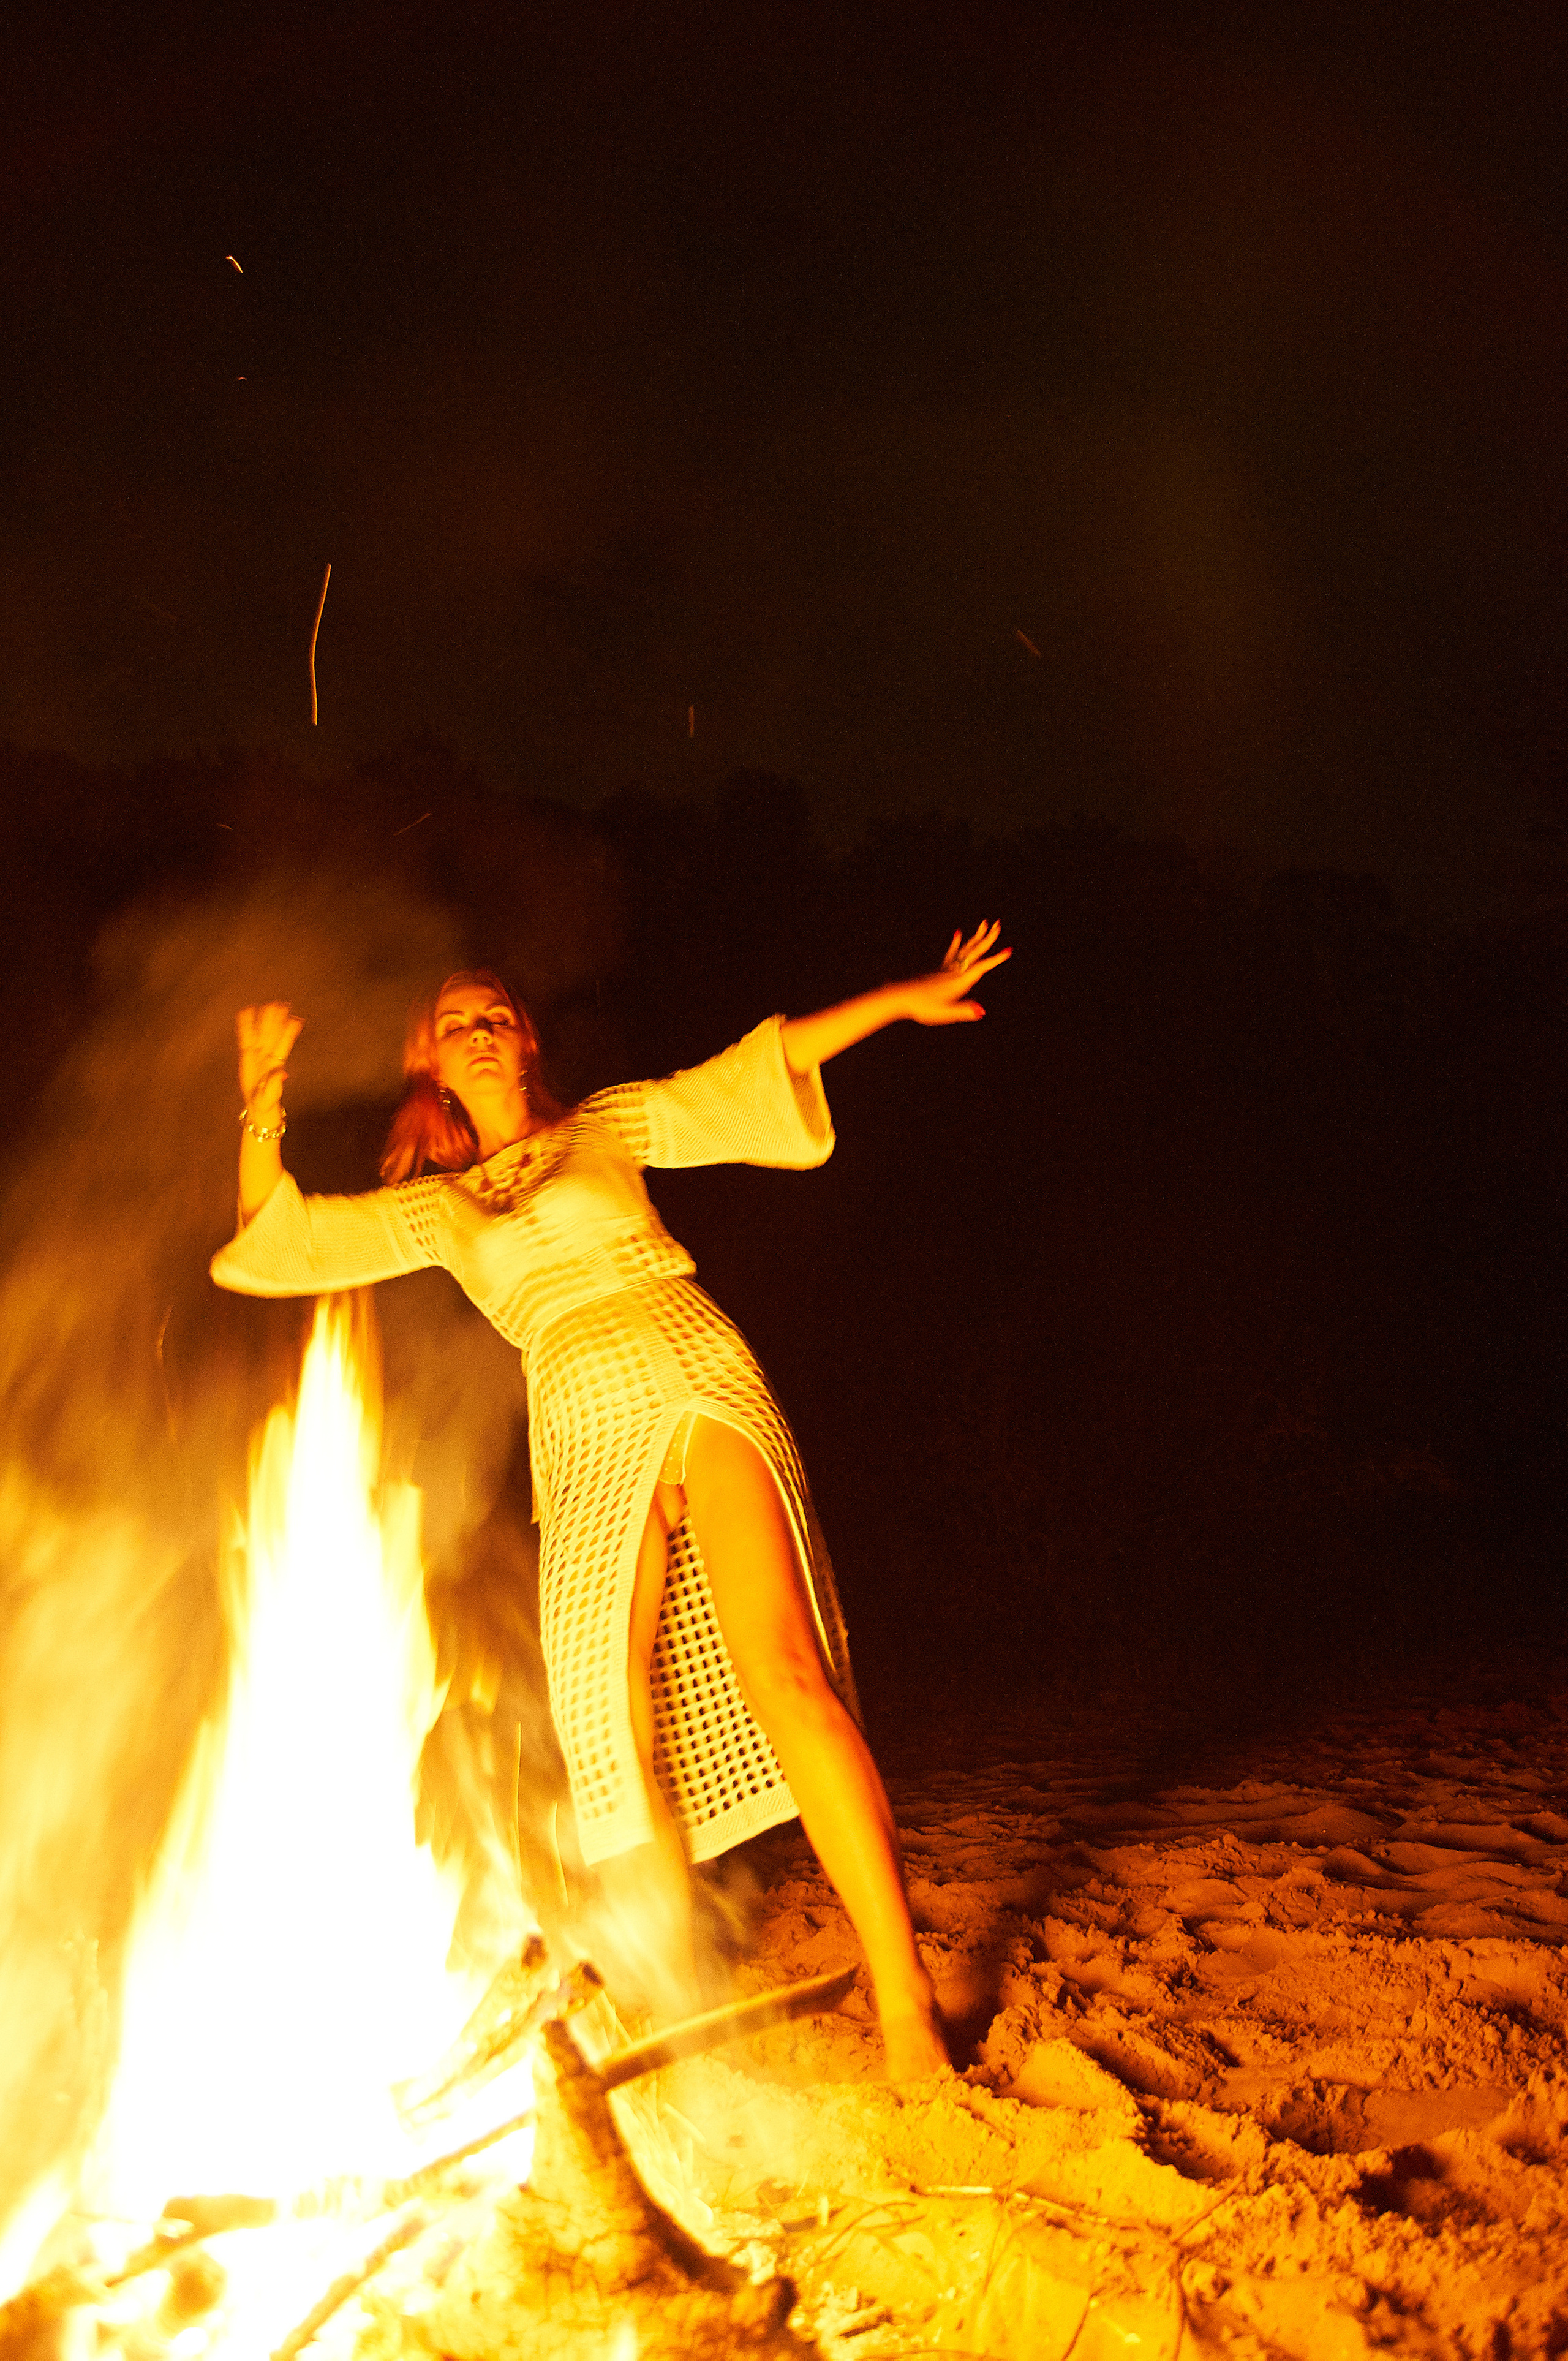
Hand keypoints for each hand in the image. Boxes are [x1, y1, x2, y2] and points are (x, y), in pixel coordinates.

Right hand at [237, 1002, 302, 1123]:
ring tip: (268, 1004)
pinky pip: (246, 1037)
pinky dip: (245, 1026)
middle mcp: (268, 1056)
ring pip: (261, 1033)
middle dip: (276, 1020)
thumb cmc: (267, 1102)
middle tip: (282, 1004)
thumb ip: (275, 1083)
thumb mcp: (270, 1095)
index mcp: (276, 1064)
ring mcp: (258, 1054)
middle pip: (272, 1034)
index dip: (289, 1033)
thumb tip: (281, 1072)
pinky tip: (245, 1012)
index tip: (297, 1020)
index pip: (283, 1044)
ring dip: (264, 1019)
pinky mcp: (247, 1055)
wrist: (258, 1106)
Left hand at [898, 921, 1010, 1025]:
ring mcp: (946, 969)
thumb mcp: (945, 1013)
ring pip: (964, 949)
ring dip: (976, 937)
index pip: (980, 968)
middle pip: (974, 952)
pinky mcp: (938, 970)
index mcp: (959, 981)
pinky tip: (958, 933)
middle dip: (987, 938)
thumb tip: (981, 1011)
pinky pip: (951, 953)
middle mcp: (954, 972)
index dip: (995, 960)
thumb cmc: (922, 1006)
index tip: (1008, 950)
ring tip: (983, 924)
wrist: (900, 997)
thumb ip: (963, 1011)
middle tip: (998, 924)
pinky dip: (956, 943)